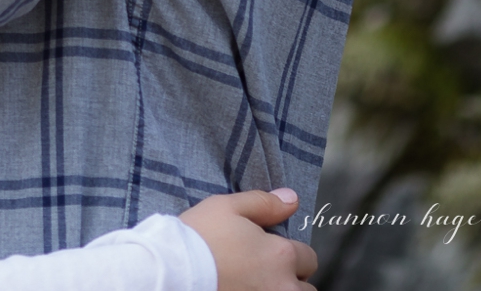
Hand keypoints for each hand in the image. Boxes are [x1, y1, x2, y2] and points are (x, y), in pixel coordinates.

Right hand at [181, 190, 317, 290]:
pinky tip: (245, 290)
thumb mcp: (227, 207)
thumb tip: (292, 199)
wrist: (174, 272)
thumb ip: (264, 203)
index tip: (270, 252)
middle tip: (266, 273)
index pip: (307, 257)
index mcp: (281, 255)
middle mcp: (284, 287)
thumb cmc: (199, 237)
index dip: (291, 252)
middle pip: (307, 289)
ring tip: (258, 285)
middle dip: (292, 280)